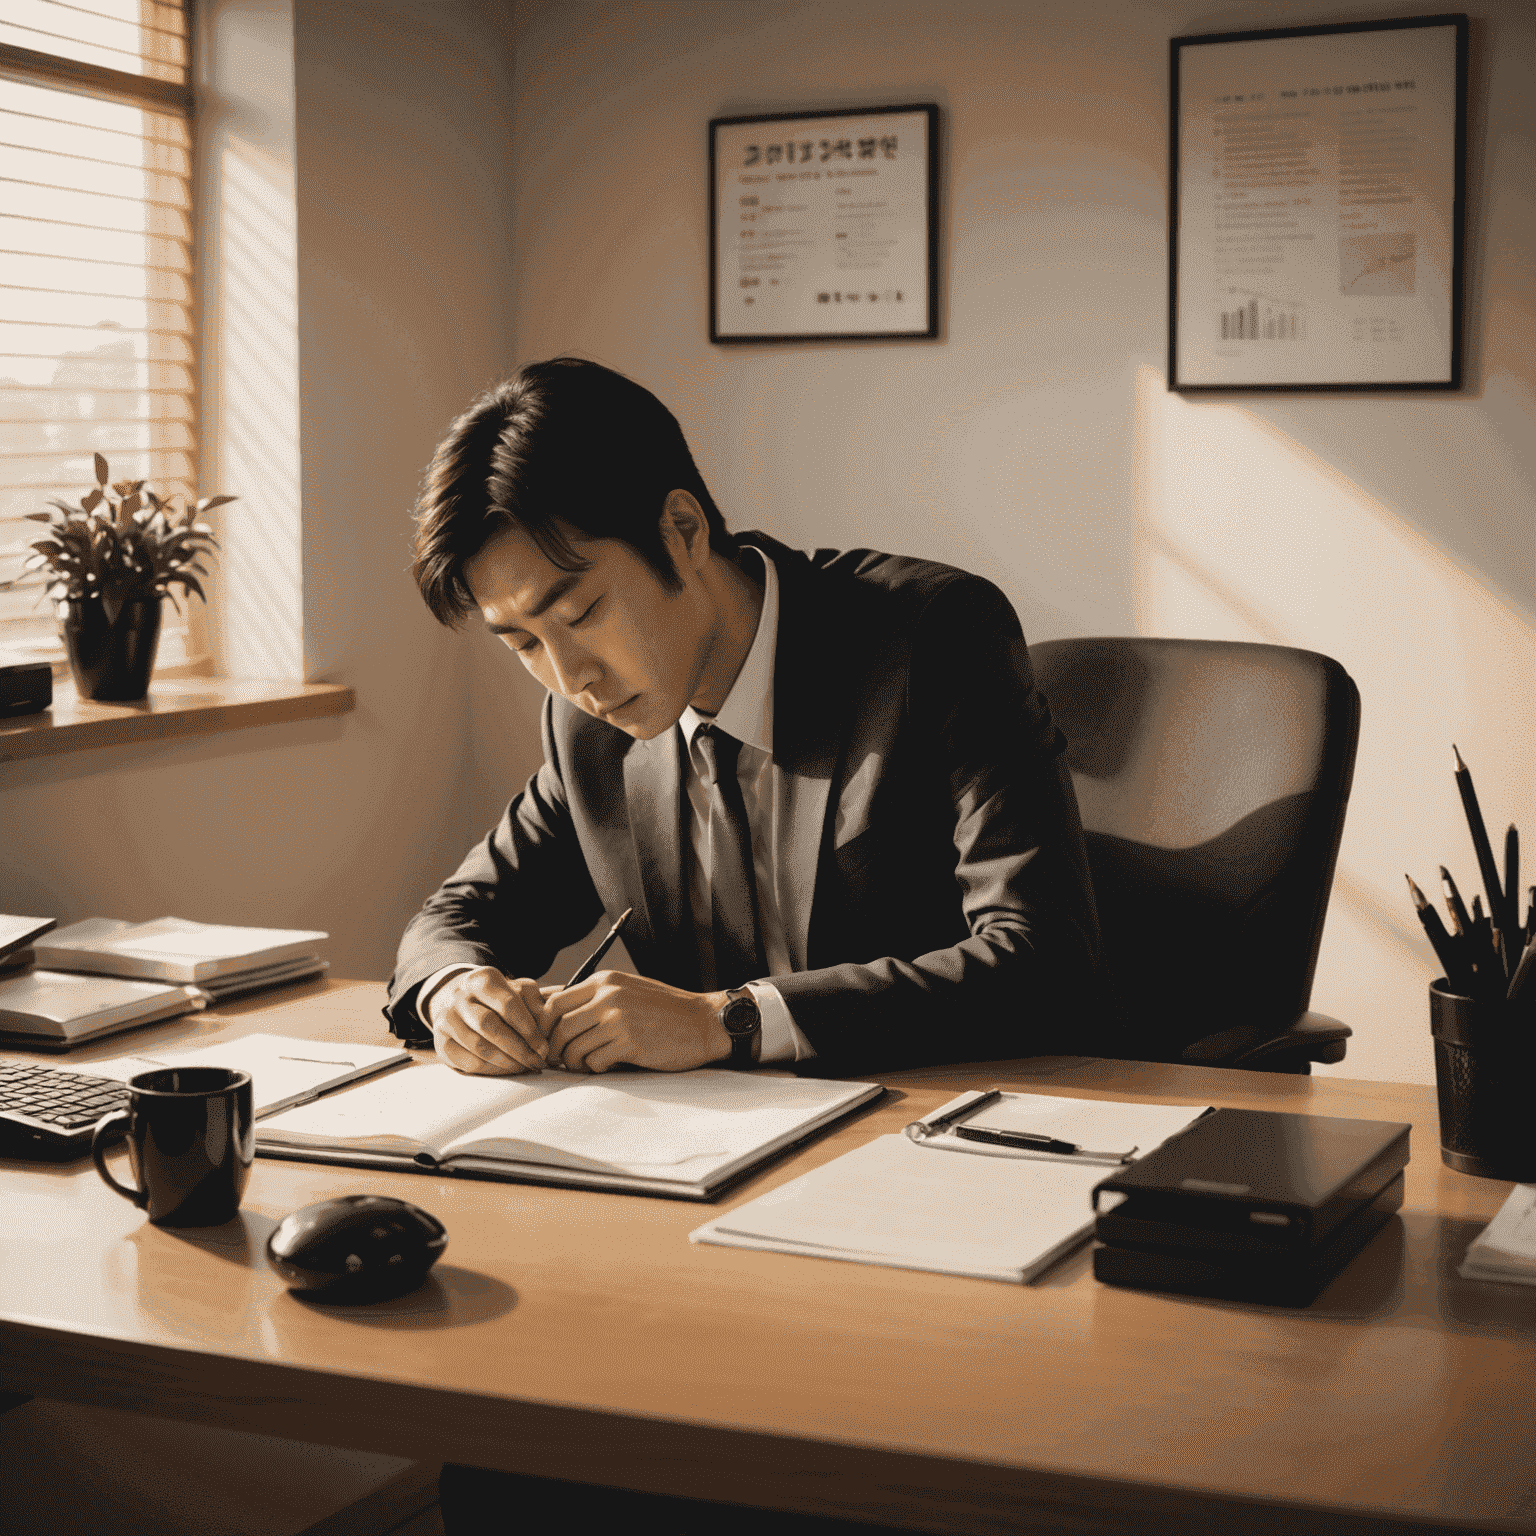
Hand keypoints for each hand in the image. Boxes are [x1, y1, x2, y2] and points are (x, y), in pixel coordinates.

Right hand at [425, 966, 549, 1075]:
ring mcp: (446, 1019)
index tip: (543, 1047)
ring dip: (506, 1062)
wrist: (463, 1001)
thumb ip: (535, 1003)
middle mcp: (460, 996)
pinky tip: (506, 1070)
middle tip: (536, 1062)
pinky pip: (466, 1062)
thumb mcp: (520, 991)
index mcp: (482, 979)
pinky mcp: (440, 1042)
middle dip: (517, 1048)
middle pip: (490, 1026)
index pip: (508, 1004)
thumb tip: (548, 1023)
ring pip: (478, 1047)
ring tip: (524, 1067)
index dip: (528, 1029)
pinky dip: (490, 1070)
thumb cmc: (499, 998)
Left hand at [544, 971, 731, 1073]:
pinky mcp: (630, 1042)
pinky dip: (596, 1068)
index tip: (549, 1040)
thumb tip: (555, 1012)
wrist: (704, 1022)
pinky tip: (607, 1066)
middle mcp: (608, 995)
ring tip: (585, 1065)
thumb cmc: (665, 1010)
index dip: (544, 1025)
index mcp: (605, 980)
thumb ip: (596, 997)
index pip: (554, 1001)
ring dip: (574, 1062)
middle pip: (559, 1026)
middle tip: (562, 1060)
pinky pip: (594, 1061)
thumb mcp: (627, 991)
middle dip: (555, 1049)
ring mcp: (619, 1018)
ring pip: (573, 1047)